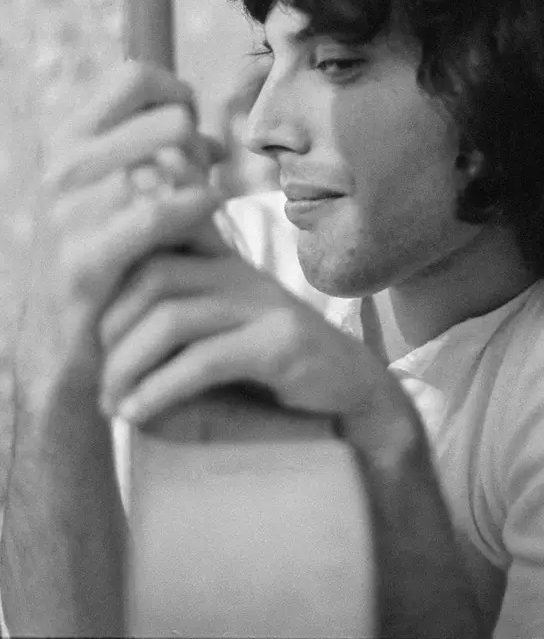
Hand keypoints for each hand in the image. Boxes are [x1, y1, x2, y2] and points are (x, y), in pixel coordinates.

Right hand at [28, 61, 227, 374]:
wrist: (65, 339)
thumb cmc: (113, 255)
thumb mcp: (131, 190)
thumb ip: (166, 156)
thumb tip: (212, 139)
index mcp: (71, 138)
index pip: (136, 76)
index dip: (179, 94)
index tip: (191, 130)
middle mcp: (64, 166)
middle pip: (170, 119)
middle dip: (202, 149)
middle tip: (201, 178)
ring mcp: (69, 212)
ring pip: (172, 162)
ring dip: (202, 184)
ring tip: (204, 207)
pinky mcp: (85, 259)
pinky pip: (159, 212)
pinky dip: (196, 209)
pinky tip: (208, 216)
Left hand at [98, 249, 416, 448]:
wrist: (351, 397)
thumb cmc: (271, 369)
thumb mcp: (218, 331)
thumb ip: (172, 318)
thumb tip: (96, 343)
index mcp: (221, 260)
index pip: (155, 238)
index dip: (111, 273)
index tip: (84, 326)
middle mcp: (240, 272)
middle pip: (152, 276)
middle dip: (110, 329)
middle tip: (96, 376)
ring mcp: (263, 304)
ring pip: (172, 317)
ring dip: (127, 366)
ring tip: (111, 404)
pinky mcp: (282, 343)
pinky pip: (205, 360)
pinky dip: (160, 390)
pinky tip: (137, 414)